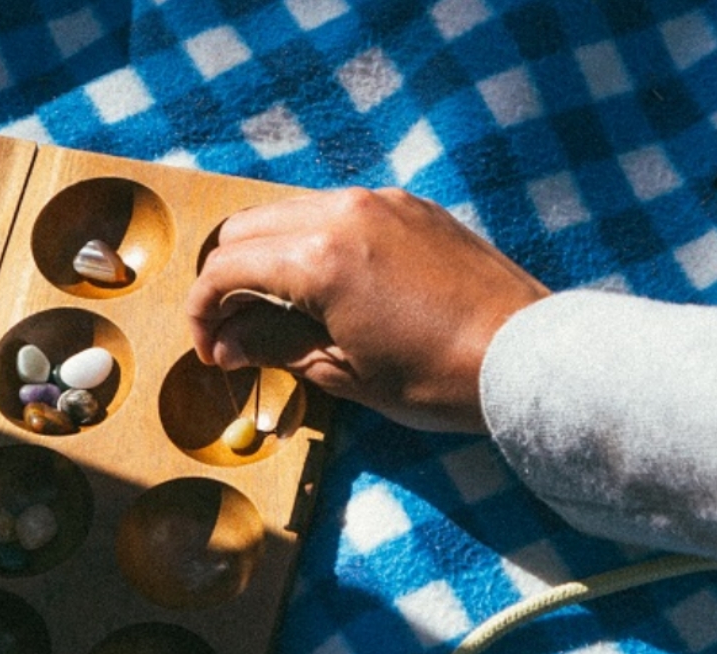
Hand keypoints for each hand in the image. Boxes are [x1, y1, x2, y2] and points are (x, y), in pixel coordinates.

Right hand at [186, 188, 549, 432]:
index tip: (210, 349)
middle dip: (225, 278)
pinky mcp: (409, 205)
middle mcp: (341, 213)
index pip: (224, 270)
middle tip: (233, 327)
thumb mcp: (342, 371)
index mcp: (317, 259)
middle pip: (244, 229)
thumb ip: (272, 347)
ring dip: (266, 255)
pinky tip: (327, 285)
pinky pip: (336, 210)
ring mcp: (378, 202)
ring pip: (288, 212)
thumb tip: (223, 346)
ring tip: (277, 307)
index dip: (202, 312)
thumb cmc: (435, 376)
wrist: (527, 356)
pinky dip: (311, 241)